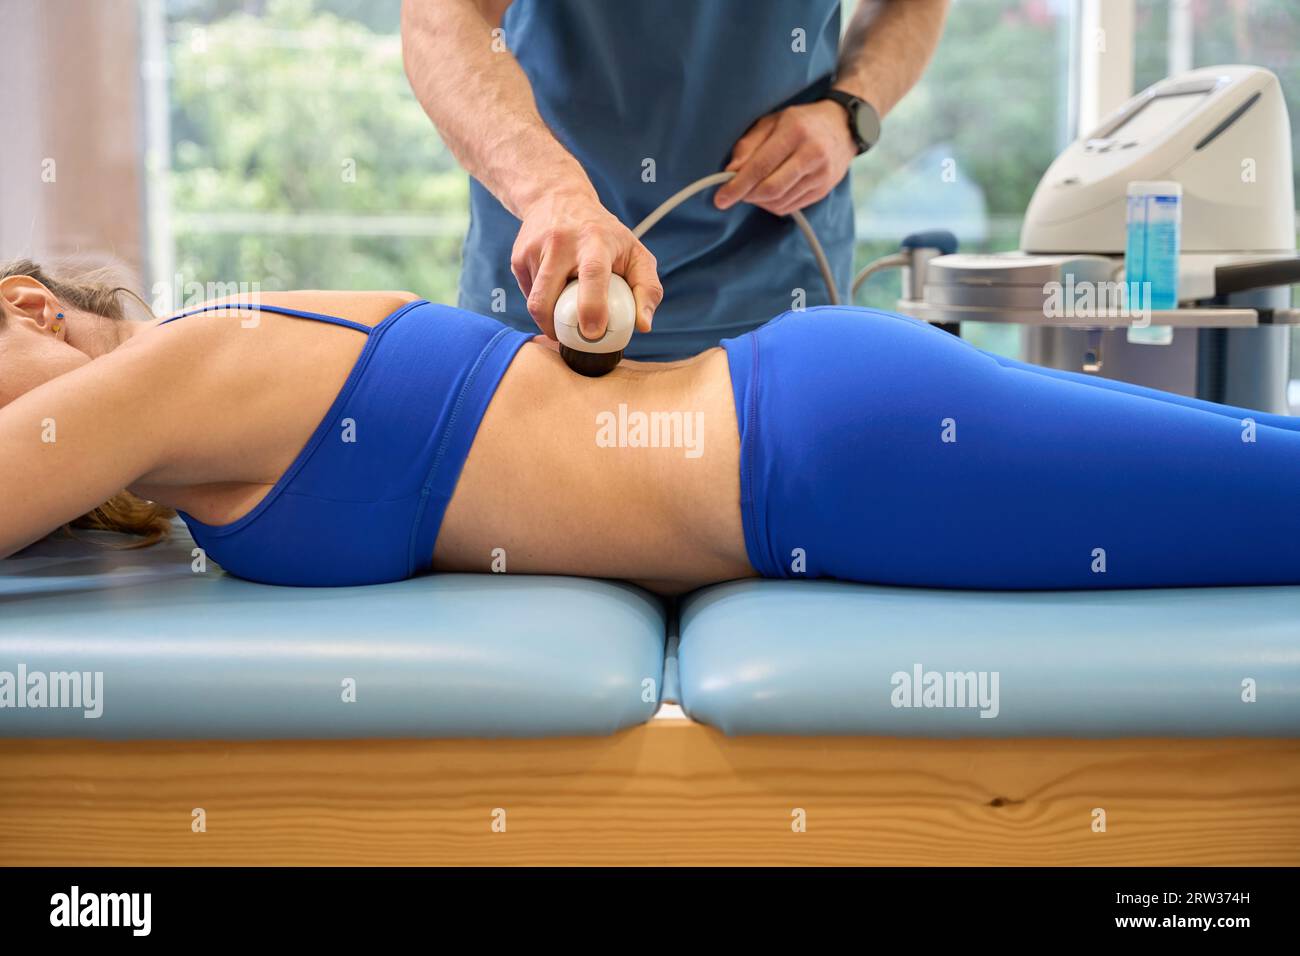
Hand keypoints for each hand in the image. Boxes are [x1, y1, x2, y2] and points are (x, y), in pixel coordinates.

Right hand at [510, 188, 662, 341]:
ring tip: (564, 320)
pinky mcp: (518, 258)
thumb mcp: (635, 252)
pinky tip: (554, 291)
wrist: (558, 198)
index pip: (592, 273)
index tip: (592, 333)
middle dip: (557, 327)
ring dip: (548, 321)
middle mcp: (561, 242)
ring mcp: (535, 249)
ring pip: (535, 303)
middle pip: (548, 295)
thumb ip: (648, 289)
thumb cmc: (605, 234)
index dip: (592, 307)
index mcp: (595, 240)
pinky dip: (542, 304)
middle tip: (574, 340)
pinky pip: (528, 296)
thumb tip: (643, 325)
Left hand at [714, 100, 857, 216]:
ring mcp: (821, 174)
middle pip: (771, 189)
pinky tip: (768, 193)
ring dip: (759, 201)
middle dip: (747, 196)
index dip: (738, 186)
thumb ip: (748, 145)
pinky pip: (790, 207)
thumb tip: (731, 172)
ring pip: (779, 202)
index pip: (761, 166)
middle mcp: (812, 154)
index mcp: (795, 132)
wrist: (843, 126)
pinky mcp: (824, 189)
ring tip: (753, 188)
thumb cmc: (801, 122)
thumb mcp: (771, 121)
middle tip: (735, 193)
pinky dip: (772, 204)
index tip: (721, 198)